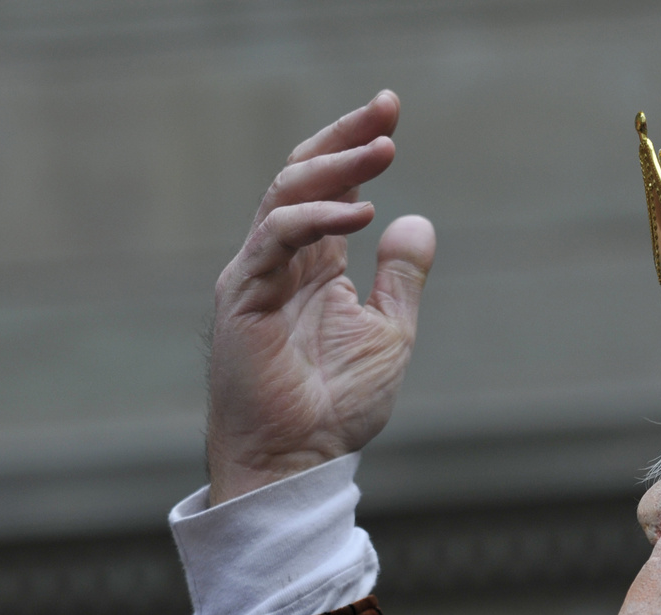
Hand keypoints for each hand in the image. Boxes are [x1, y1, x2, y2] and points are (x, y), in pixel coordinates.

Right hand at [206, 90, 435, 504]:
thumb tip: (416, 220)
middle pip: (302, 174)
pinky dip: (318, 218)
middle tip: (386, 109)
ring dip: (336, 166)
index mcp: (313, 265)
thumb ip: (401, 278)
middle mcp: (280, 260)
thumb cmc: (336, 406)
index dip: (355, 148)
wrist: (297, 460)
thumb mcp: (389, 333)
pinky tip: (363, 212)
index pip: (329, 187)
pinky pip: (276, 238)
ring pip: (286, 194)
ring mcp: (257, 273)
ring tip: (384, 149)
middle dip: (343, 137)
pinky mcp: (243, 295)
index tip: (390, 114)